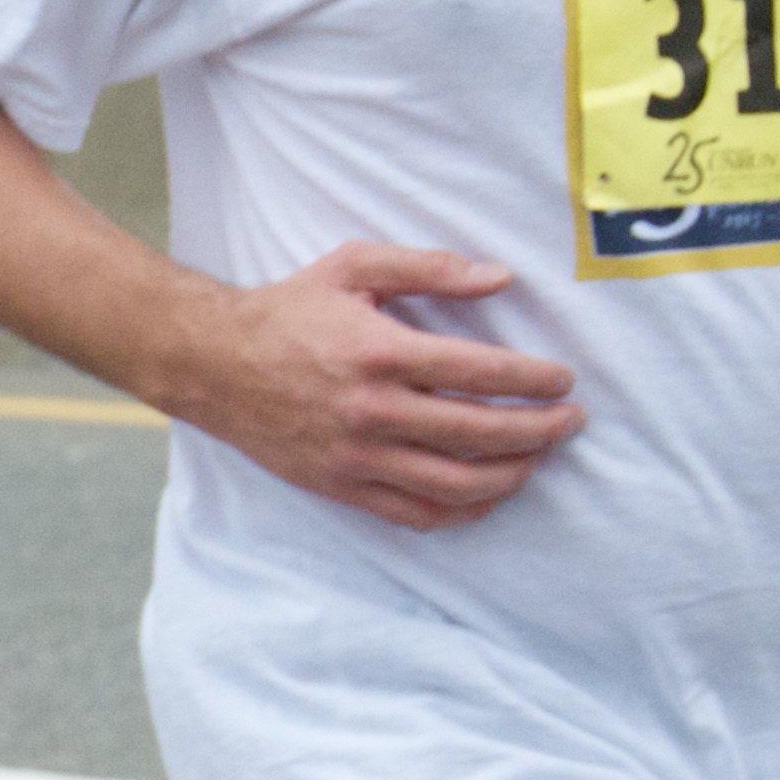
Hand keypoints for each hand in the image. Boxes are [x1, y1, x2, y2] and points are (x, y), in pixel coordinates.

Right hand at [183, 242, 580, 530]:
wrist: (210, 362)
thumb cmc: (287, 310)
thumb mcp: (353, 266)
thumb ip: (429, 268)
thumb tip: (500, 276)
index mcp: (380, 353)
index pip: (482, 374)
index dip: (535, 381)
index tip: (563, 381)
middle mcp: (371, 410)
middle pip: (480, 434)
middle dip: (539, 431)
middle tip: (569, 421)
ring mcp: (355, 455)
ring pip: (454, 483)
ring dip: (510, 475)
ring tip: (536, 459)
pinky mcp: (339, 484)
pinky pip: (413, 513)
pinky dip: (460, 512)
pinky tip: (486, 496)